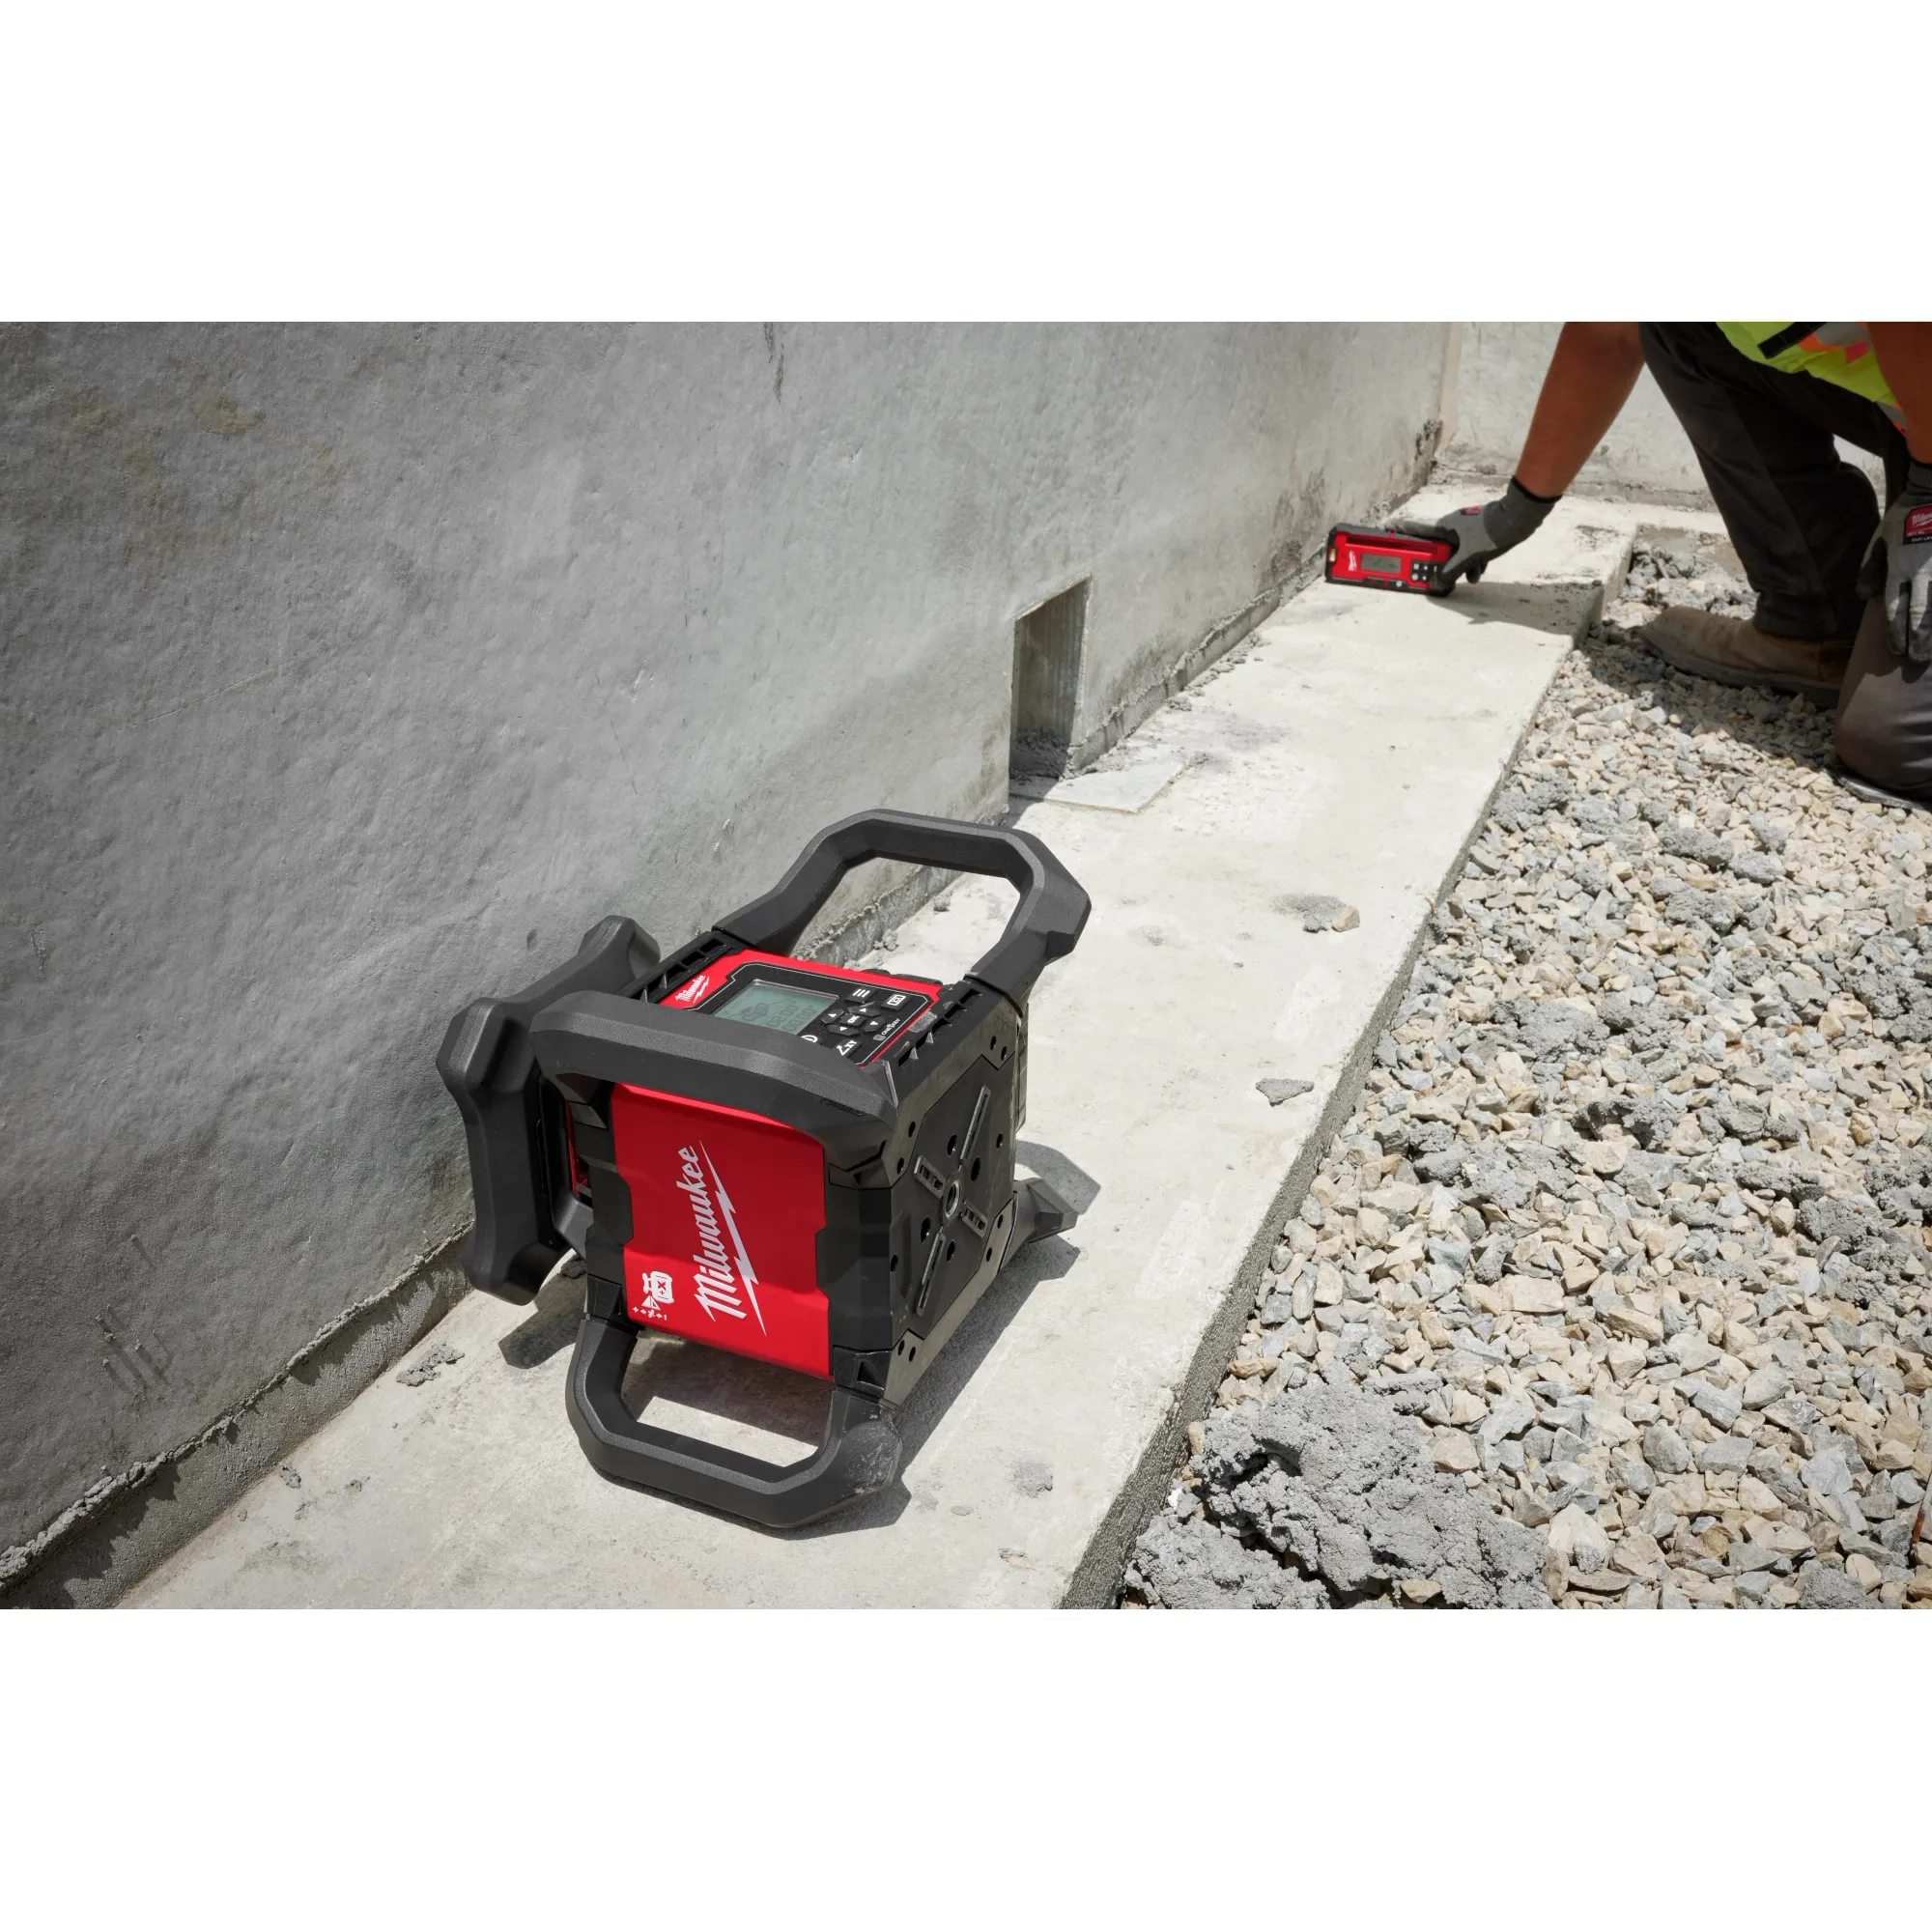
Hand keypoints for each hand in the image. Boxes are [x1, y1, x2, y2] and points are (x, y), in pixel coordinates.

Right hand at [1396, 477, 1557, 594]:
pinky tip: (1480, 570)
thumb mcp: (1468, 556)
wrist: (1518, 519)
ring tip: (1470, 576)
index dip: (1400, 530)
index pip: (1416, 528)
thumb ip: (1452, 570)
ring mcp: (1466, 528)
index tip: (1387, 529)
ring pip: (1456, 550)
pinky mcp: (1478, 532)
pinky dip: (1472, 560)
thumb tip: (1439, 581)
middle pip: (1438, 546)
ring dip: (1461, 565)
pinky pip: (1469, 549)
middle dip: (1441, 562)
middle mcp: (1453, 525)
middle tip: (1439, 574)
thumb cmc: (1490, 532)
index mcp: (1445, 526)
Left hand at [1856, 457, 1931, 660]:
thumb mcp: (1879, 539)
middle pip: (1920, 614)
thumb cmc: (1905, 516)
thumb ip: (1871, 568)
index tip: (1896, 651)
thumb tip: (1865, 597)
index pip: (1896, 608)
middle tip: (1917, 661)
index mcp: (1900, 568)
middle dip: (1918, 640)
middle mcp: (1923, 573)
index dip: (1895, 632)